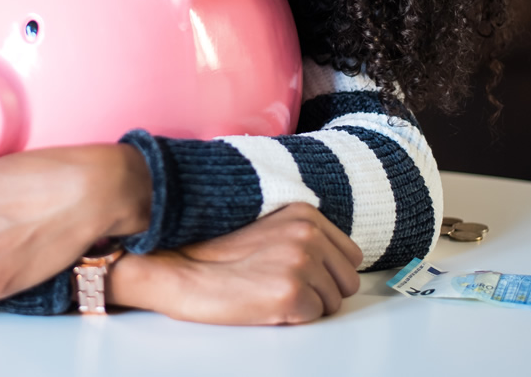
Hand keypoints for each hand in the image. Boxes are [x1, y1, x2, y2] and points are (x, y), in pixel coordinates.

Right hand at [109, 204, 361, 324]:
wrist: (180, 267)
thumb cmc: (215, 251)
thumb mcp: (267, 226)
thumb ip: (302, 235)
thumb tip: (331, 261)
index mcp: (304, 213)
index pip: (350, 254)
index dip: (329, 272)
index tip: (305, 276)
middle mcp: (308, 234)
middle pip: (348, 281)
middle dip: (324, 291)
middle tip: (286, 288)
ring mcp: (302, 263)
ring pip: (334, 302)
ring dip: (308, 304)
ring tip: (270, 293)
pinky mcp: (292, 293)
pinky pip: (314, 317)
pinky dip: (294, 317)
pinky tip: (265, 303)